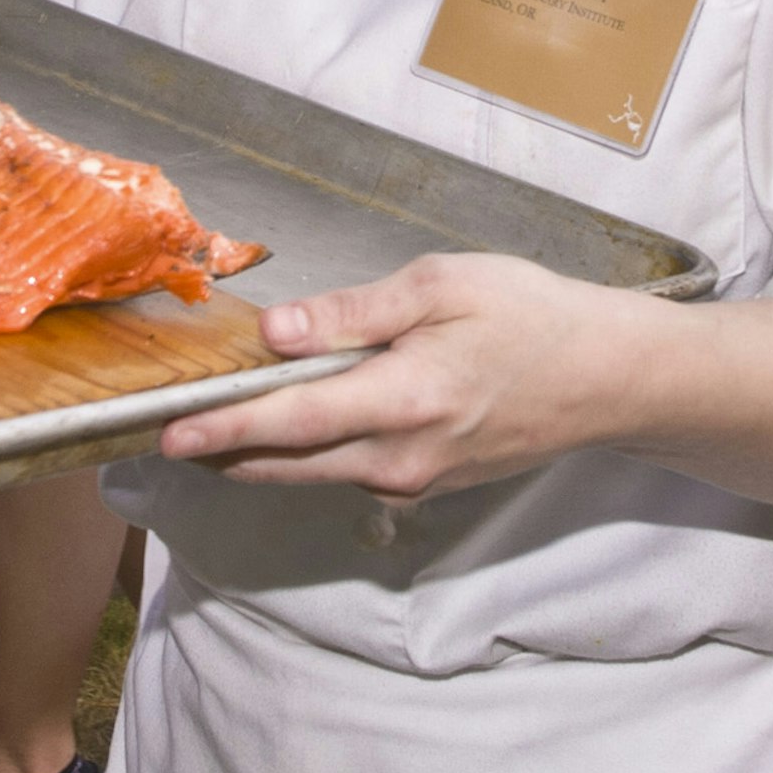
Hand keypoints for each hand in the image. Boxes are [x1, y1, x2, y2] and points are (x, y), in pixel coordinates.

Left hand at [166, 254, 637, 500]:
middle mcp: (403, 456)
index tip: (169, 432)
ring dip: (261, 454)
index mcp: (405, 399)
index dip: (224, 427)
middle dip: (222, 450)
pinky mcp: (428, 486)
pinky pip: (349, 473)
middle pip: (287, 464)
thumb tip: (277, 334)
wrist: (606, 379)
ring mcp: (416, 480)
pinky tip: (294, 422)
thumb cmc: (530, 317)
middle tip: (165, 432)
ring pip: (315, 474)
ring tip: (213, 424)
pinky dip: (311, 452)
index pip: (291, 422)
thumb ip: (352, 314)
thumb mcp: (441, 286)